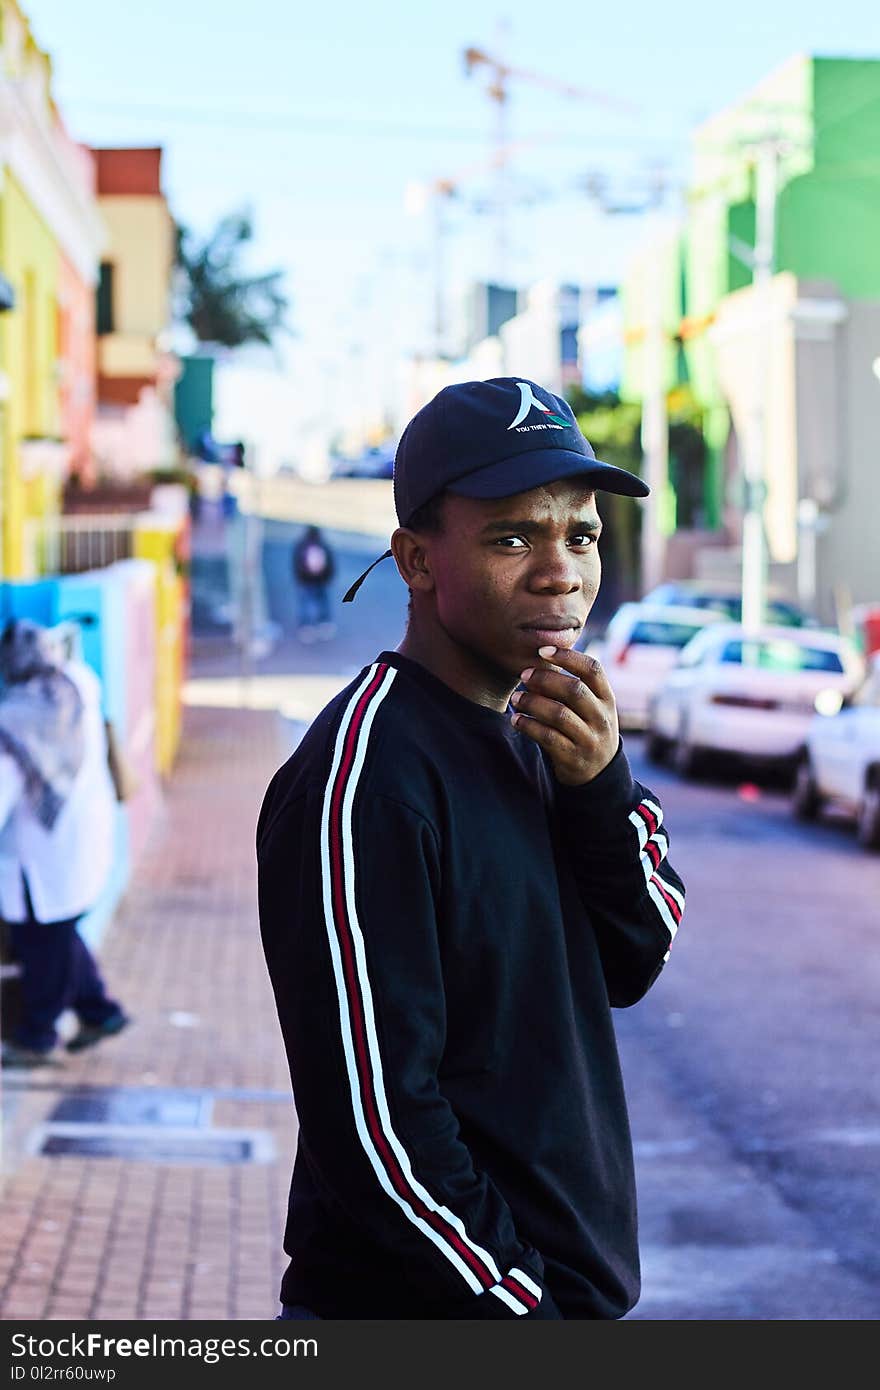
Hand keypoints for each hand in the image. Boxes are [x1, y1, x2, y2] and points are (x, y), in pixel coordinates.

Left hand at [509, 644, 618, 786]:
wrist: (599, 772)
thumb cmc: (587, 728)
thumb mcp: (593, 707)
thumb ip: (574, 686)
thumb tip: (538, 662)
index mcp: (607, 698)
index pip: (593, 669)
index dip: (568, 657)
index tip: (543, 650)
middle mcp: (602, 717)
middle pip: (574, 690)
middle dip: (545, 679)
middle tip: (524, 675)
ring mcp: (589, 739)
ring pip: (559, 714)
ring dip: (532, 703)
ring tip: (516, 698)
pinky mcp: (573, 757)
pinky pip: (548, 737)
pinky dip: (529, 726)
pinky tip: (517, 719)